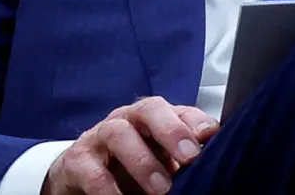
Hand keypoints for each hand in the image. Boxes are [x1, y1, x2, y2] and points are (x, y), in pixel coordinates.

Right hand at [43, 97, 219, 194]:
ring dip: (142, 161)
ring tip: (161, 189)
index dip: (195, 120)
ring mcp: (99, 136)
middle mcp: (127, 119)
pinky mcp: (77, 160)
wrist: (83, 178)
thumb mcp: (160, 160)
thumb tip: (217, 160)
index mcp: (152, 118)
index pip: (178, 109)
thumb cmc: (130, 166)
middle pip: (149, 109)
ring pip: (118, 133)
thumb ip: (183, 157)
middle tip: (189, 157)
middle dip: (171, 130)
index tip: (211, 135)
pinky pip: (91, 170)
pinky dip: (107, 188)